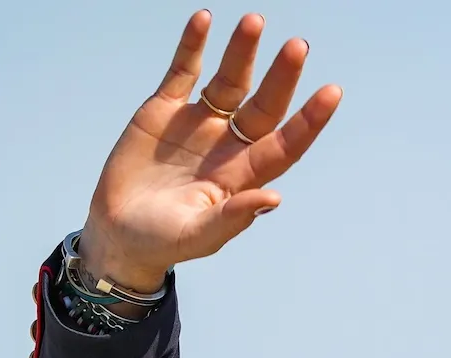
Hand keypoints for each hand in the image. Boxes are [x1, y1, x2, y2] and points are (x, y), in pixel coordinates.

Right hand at [76, 10, 342, 291]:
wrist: (119, 232)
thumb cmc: (163, 242)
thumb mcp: (198, 236)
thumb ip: (232, 218)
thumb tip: (274, 197)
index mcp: (242, 175)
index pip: (285, 143)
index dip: (309, 120)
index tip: (331, 93)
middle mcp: (228, 144)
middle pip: (263, 105)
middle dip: (281, 76)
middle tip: (297, 47)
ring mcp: (199, 123)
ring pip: (229, 80)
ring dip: (242, 52)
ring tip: (254, 21)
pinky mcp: (164, 109)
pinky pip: (184, 71)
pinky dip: (193, 45)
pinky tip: (204, 20)